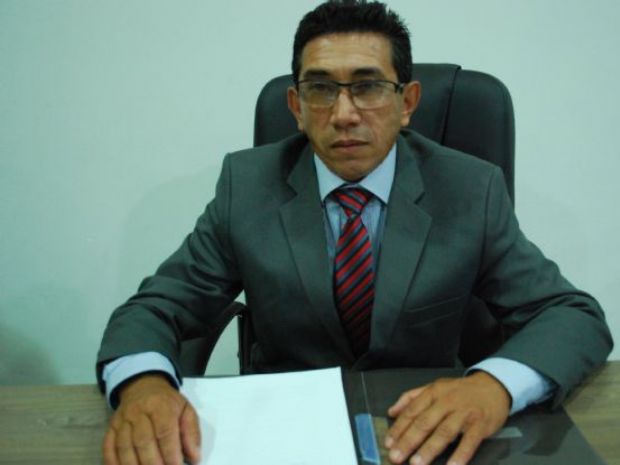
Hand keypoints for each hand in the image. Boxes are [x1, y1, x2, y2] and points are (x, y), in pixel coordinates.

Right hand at [103, 374, 200, 464]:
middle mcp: (138, 412)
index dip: (170, 452)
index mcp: (161, 405)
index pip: (164, 431)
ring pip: (124, 446)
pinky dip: (113, 462)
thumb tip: (195, 457)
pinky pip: (108, 447)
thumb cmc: (167, 403)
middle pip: (143, 441)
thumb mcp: (186, 410)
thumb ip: (191, 433)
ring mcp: (122, 420)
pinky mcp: (111, 427)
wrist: (143, 386)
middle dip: (152, 463)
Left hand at [384, 371, 509, 464]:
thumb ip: (411, 398)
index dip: (399, 428)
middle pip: (424, 422)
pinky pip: (469, 441)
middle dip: (408, 441)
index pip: (412, 411)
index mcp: (433, 393)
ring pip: (444, 432)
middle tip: (396, 457)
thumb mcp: (434, 388)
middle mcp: (447, 402)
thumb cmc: (460, 391)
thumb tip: (391, 412)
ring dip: (429, 449)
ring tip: (417, 463)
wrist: (493, 386)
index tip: (388, 443)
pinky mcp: (480, 424)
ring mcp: (464, 413)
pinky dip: (460, 454)